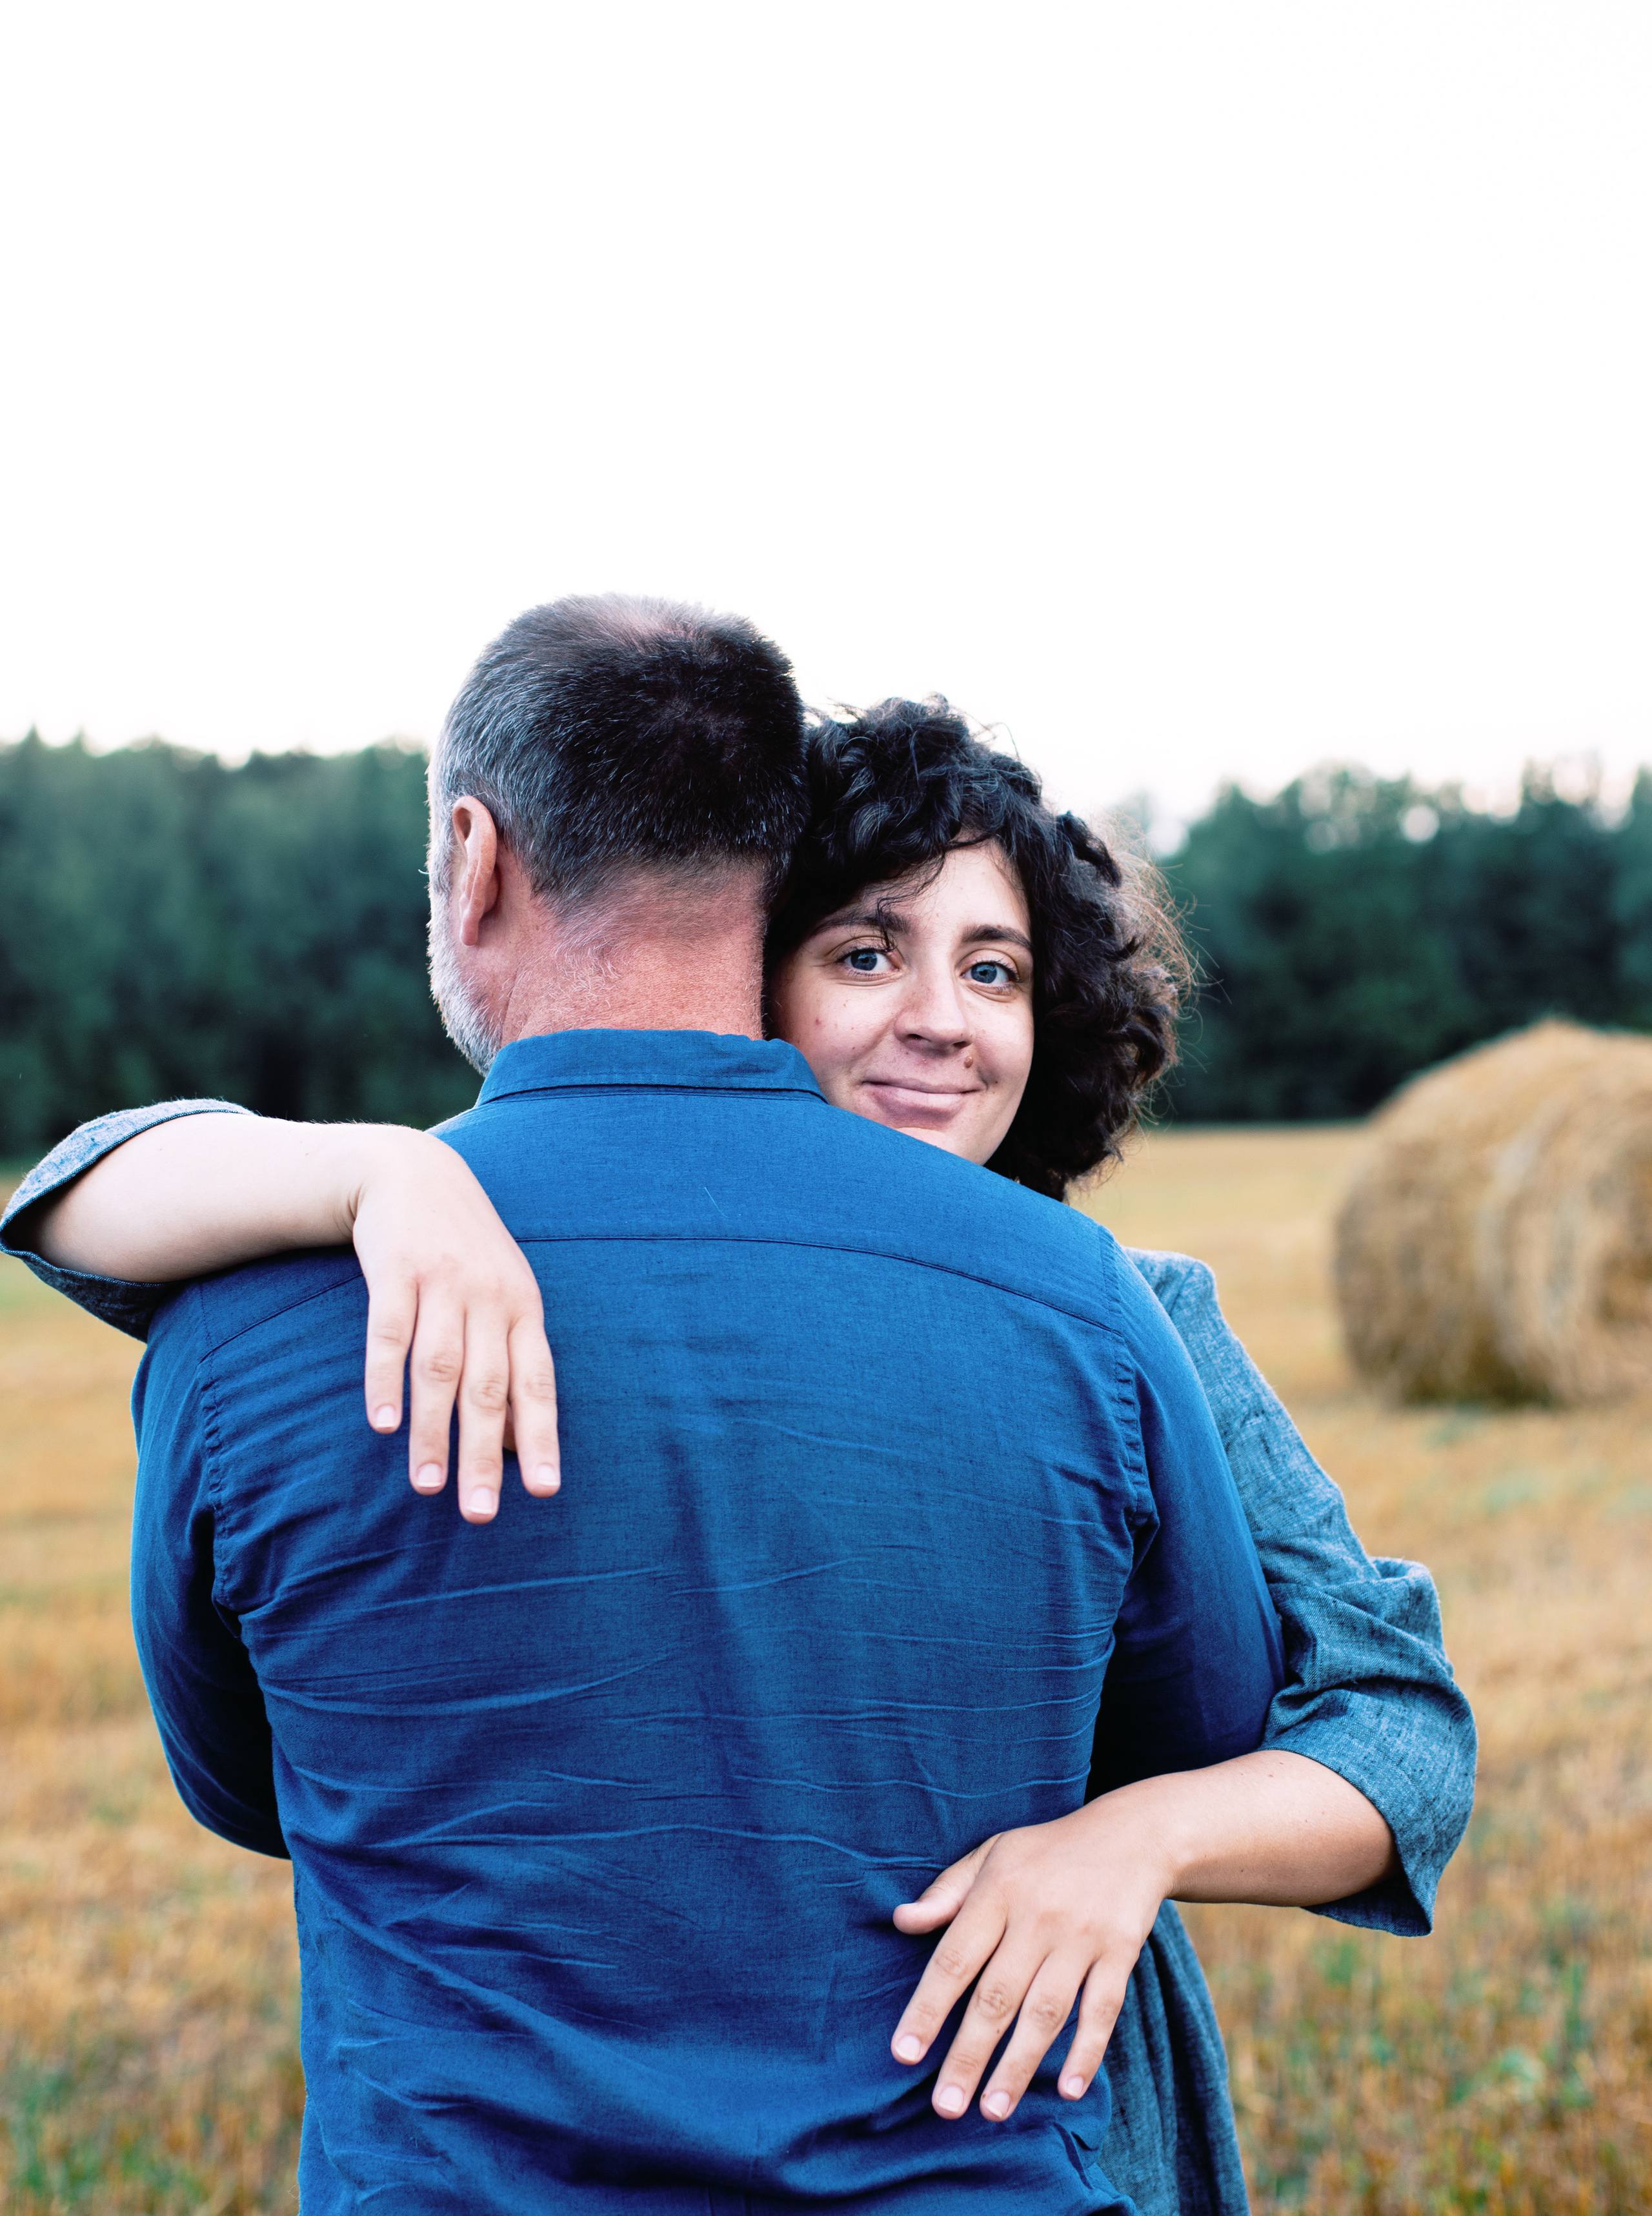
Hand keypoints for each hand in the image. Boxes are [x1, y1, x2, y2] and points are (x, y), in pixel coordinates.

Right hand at [349, 1130, 559, 1521]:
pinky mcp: (396, 1271)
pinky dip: (385, 1380)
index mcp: (523, 1310)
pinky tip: (382, 1423)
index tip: (544, 1492)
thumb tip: (520, 1443)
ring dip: (432, 1430)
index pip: (537, 1384)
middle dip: (484, 1454)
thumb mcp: (503, 1297)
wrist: (414, 1173)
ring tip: (428, 1485)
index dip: (541, 1438)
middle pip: (488, 1387)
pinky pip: (389, 1333)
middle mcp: (489, 1298)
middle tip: (479, 1512)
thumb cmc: (465, 1255)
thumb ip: (510, 1362)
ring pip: (439, 1369)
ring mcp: (443, 1283)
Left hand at [889, 1794, 1172, 2122]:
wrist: (1132, 1834)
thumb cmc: (1046, 1852)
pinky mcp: (1121, 1952)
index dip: (928, 2008)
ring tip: (992, 2110)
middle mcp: (1037, 1917)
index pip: (954, 1958)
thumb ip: (947, 1892)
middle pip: (997, 1997)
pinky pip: (1102, 2009)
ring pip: (1046, 2012)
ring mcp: (1082, 1937)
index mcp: (997, 1891)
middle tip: (945, 2107)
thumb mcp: (991, 1855)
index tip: (905, 2053)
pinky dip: (1087, 2051)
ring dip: (1019, 2066)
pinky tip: (1069, 2089)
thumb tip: (901, 1921)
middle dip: (968, 2055)